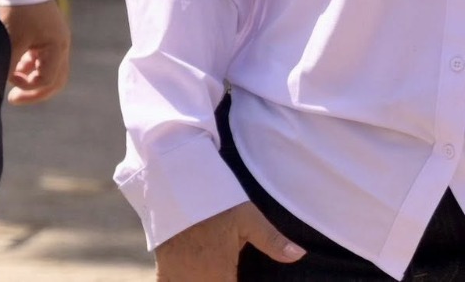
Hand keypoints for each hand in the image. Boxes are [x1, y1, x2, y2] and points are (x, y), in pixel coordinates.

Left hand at [0, 0, 69, 103]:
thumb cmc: (21, 13)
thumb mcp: (12, 42)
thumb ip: (10, 66)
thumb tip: (2, 86)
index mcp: (57, 48)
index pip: (48, 80)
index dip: (28, 87)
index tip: (9, 83)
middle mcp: (61, 47)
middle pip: (56, 81)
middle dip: (36, 93)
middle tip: (14, 98)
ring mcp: (56, 43)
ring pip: (50, 72)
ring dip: (31, 79)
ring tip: (11, 77)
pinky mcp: (47, 40)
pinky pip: (42, 61)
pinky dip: (29, 68)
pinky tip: (15, 65)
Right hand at [153, 201, 303, 279]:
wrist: (177, 191)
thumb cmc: (217, 205)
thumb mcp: (249, 219)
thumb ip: (273, 242)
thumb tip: (300, 255)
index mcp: (221, 274)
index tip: (237, 277)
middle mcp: (198, 281)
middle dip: (223, 281)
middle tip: (228, 272)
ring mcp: (179, 279)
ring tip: (217, 273)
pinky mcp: (164, 273)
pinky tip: (191, 277)